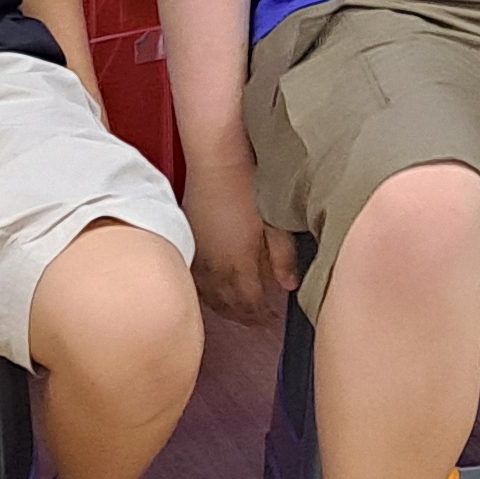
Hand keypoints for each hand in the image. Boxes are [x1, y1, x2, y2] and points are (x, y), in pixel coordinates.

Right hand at [184, 154, 295, 329]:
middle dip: (243, 316)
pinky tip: (213, 289)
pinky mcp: (190, 239)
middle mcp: (215, 265)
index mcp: (238, 263)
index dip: (260, 316)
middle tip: (257, 322)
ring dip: (224, 306)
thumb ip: (282, 257)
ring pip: (210, 293)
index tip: (271, 320)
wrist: (217, 157)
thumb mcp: (276, 222)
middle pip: (228, 303)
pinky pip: (197, 278)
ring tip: (237, 311)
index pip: (249, 303)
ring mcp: (200, 254)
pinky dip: (208, 290)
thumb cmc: (249, 183)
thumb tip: (289, 284)